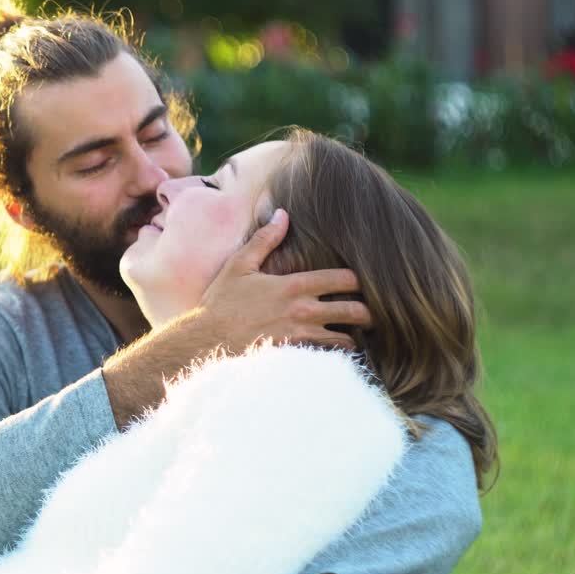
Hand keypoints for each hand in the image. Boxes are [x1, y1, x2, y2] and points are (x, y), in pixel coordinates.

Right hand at [198, 209, 370, 350]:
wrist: (205, 342)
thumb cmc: (221, 303)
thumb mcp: (239, 265)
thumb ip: (265, 240)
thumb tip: (283, 214)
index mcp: (293, 286)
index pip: (344, 279)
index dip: (358, 280)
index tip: (359, 283)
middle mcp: (304, 311)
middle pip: (355, 311)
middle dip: (367, 312)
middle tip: (369, 313)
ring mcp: (302, 337)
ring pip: (347, 339)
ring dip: (353, 336)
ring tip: (354, 335)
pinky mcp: (296, 358)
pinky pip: (329, 358)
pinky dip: (336, 356)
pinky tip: (334, 354)